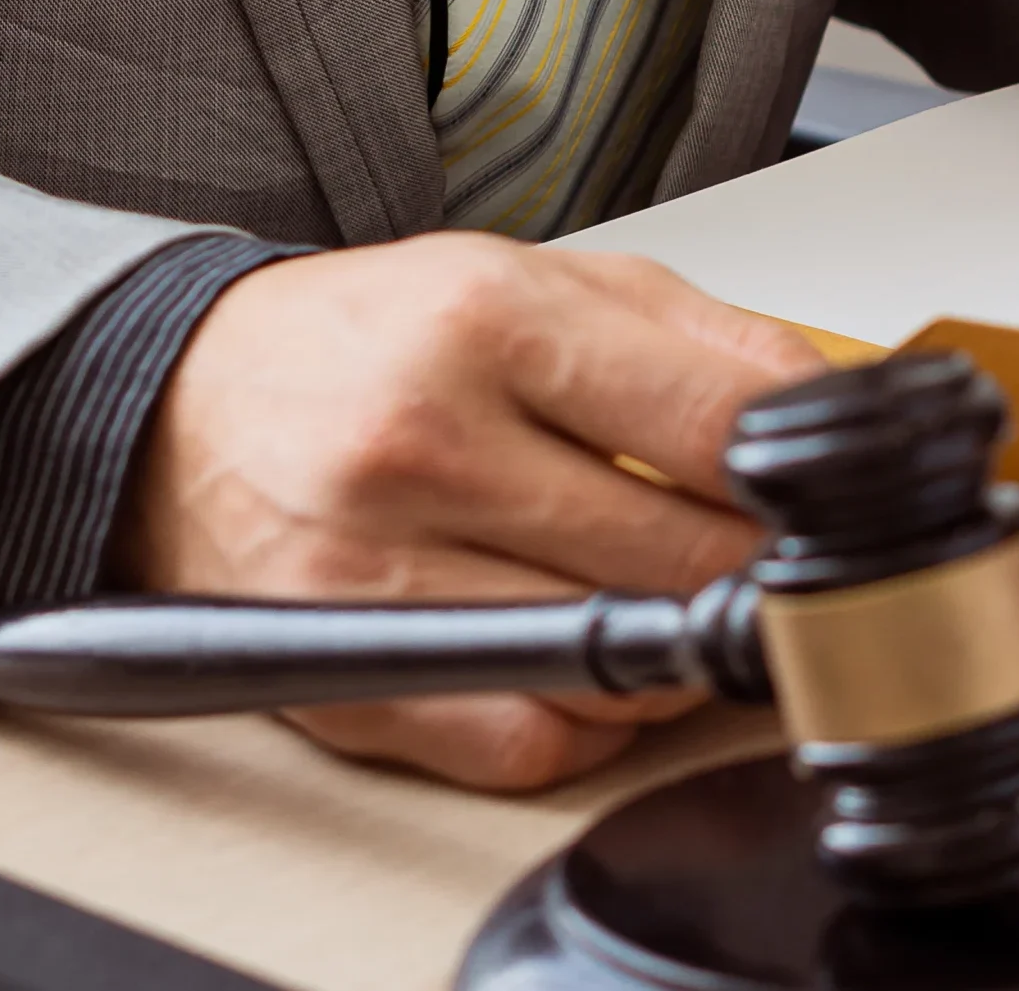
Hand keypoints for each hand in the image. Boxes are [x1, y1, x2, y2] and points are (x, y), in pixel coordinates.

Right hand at [124, 235, 823, 788]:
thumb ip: (707, 338)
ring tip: (660, 587)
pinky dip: (584, 716)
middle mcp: (422, 442)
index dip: (800, 477)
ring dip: (672, 642)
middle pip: (681, 554)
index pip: (718, 428)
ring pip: (616, 658)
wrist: (182, 403)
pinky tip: (581, 652)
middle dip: (749, 564)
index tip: (823, 494)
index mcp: (488, 321)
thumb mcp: (543, 278)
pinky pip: (525, 739)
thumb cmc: (378, 338)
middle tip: (758, 550)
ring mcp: (374, 571)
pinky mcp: (345, 676)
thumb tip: (836, 412)